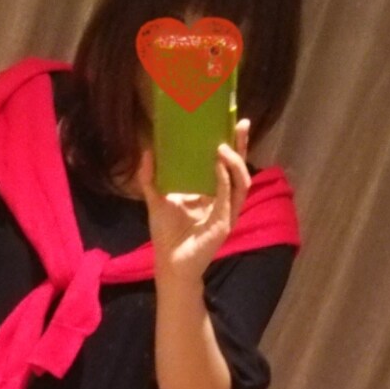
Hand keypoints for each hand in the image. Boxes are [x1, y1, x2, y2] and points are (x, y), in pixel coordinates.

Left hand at [137, 118, 250, 285]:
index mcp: (212, 194)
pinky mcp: (223, 223)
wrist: (169, 265)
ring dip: (235, 162)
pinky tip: (218, 164)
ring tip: (223, 146)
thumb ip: (151, 177)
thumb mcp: (157, 199)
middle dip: (242, 146)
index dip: (232, 146)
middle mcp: (224, 202)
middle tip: (241, 123)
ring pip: (241, 182)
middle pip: (239, 169)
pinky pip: (229, 197)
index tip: (233, 123)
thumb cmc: (166, 236)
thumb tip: (147, 151)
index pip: (226, 166)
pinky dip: (225, 179)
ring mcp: (227, 213)